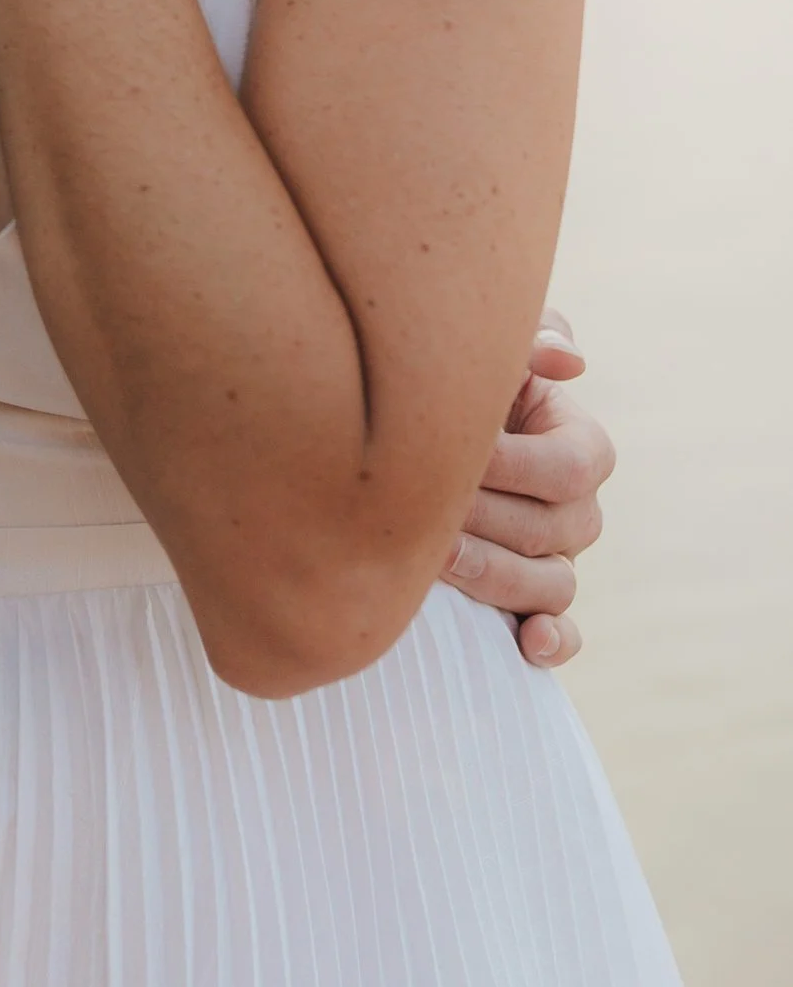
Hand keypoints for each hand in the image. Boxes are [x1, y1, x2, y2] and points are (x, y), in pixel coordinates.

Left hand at [440, 310, 612, 667]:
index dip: (513, 466)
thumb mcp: (491, 356)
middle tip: (416, 507)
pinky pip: (562, 635)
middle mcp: (577, 511)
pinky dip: (552, 642)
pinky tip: (525, 644)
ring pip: (549, 585)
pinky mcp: (533, 606)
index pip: (571, 467)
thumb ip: (529, 342)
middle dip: (483, 517)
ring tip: (437, 560)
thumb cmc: (454, 386)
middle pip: (551, 529)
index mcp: (579, 447)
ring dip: (494, 575)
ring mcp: (558, 562)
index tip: (454, 456)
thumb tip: (569, 362)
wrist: (405, 441)